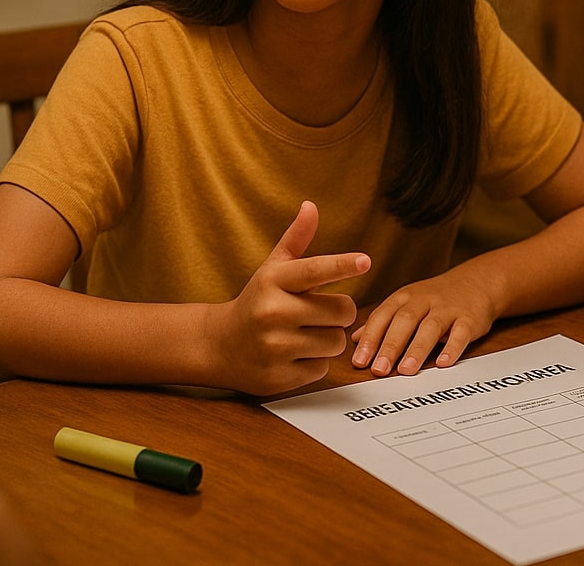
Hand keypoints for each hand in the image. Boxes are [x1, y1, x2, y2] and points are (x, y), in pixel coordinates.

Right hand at [215, 201, 369, 394]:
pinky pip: (322, 369)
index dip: (342, 265)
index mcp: (273, 280)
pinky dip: (315, 363)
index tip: (364, 261)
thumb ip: (296, 240)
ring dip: (328, 339)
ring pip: (335, 342)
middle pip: (341, 311)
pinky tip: (294, 356)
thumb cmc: (256, 301)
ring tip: (304, 334)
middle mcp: (272, 312)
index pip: (314, 270)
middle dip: (339, 313)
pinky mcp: (279, 377)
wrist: (219, 345)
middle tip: (319, 312)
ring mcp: (274, 347)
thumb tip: (311, 206)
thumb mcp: (272, 269)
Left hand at [349, 269, 497, 376]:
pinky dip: (452, 347)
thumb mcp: (407, 303)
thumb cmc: (436, 298)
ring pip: (431, 327)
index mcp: (404, 297)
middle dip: (390, 346)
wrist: (477, 282)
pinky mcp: (469, 318)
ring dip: (417, 349)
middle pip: (404, 321)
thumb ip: (383, 321)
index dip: (370, 339)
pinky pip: (461, 332)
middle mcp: (424, 300)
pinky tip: (443, 363)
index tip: (360, 361)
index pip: (383, 316)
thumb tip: (356, 339)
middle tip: (379, 370)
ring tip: (406, 370)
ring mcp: (448, 308)